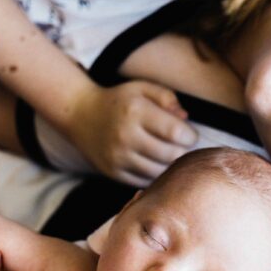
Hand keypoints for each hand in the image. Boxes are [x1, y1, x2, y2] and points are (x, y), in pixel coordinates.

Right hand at [71, 81, 197, 185]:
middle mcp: (125, 136)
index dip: (190, 136)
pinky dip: (154, 174)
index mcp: (135, 111)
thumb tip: (185, 119)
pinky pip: (144, 181)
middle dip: (182, 151)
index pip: (175, 133)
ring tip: (167, 153)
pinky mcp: (113, 172)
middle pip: (170, 155)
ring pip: (159, 172)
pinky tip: (153, 162)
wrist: (80, 115)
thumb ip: (167, 98)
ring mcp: (118, 157)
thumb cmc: (120, 101)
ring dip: (169, 165)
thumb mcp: (142, 89)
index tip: (189, 134)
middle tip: (180, 145)